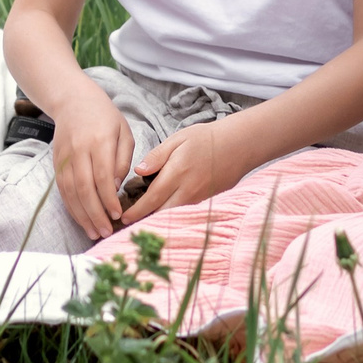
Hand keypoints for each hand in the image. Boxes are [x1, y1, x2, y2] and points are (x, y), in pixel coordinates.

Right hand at [49, 87, 136, 243]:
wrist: (72, 100)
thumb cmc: (104, 116)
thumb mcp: (123, 131)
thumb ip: (123, 158)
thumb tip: (116, 186)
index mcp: (99, 141)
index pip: (103, 176)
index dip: (109, 199)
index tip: (117, 214)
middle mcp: (79, 150)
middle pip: (85, 188)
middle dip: (95, 214)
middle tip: (106, 231)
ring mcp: (65, 157)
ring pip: (71, 192)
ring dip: (82, 215)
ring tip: (94, 232)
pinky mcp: (56, 162)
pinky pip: (62, 189)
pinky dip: (71, 207)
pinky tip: (81, 219)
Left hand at [121, 117, 254, 223]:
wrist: (238, 145)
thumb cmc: (205, 139)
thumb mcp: (178, 139)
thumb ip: (157, 156)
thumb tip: (138, 171)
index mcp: (177, 173)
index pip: (152, 198)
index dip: (136, 211)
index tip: (123, 218)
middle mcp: (187, 190)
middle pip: (161, 213)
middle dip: (144, 220)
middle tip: (128, 223)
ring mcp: (198, 198)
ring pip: (173, 215)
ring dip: (157, 219)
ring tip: (141, 222)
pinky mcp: (205, 201)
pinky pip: (185, 212)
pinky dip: (172, 215)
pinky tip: (162, 213)